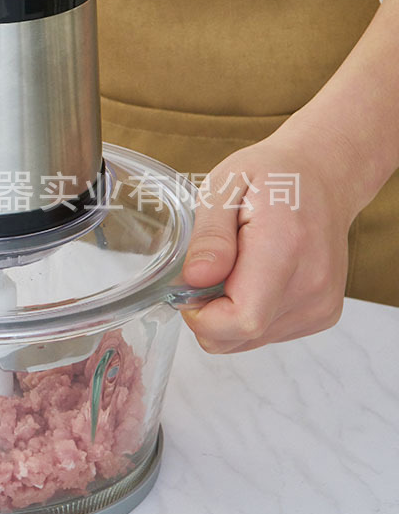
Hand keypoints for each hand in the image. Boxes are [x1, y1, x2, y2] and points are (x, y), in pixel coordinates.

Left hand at [180, 128, 360, 352]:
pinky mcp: (322, 314)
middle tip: (208, 268)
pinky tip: (253, 277)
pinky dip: (248, 312)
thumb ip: (209, 234)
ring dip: (226, 313)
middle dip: (207, 313)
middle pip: (240, 335)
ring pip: (249, 339)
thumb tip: (195, 278)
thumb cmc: (272, 174)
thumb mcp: (224, 186)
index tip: (188, 285)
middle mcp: (311, 284)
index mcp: (285, 248)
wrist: (325, 175)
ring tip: (235, 267)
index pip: (242, 318)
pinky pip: (266, 333)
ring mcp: (321, 304)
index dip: (202, 315)